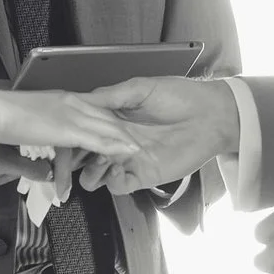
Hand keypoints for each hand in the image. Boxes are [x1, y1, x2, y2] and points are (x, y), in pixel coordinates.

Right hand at [0, 87, 140, 161]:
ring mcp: (72, 114)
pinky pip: (98, 138)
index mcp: (64, 98)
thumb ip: (45, 121)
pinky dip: (114, 144)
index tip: (123, 129)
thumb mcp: (30, 114)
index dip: (109, 120)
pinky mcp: (68, 129)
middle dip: (123, 130)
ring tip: (140, 149)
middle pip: (107, 116)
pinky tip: (126, 151)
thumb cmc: (2, 113)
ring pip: (107, 126)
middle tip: (138, 143)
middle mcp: (72, 102)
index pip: (95, 108)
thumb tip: (47, 130)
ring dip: (124, 138)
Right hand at [75, 75, 236, 193]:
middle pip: (83, 155)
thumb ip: (113, 95)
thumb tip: (85, 98)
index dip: (69, 134)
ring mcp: (128, 159)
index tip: (61, 135)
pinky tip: (116, 169)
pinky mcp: (143, 175)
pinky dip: (111, 182)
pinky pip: (118, 186)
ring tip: (97, 161)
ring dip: (90, 172)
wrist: (211, 116)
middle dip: (73, 159)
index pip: (82, 129)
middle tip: (75, 154)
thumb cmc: (181, 96)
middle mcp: (117, 140)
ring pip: (95, 175)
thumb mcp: (142, 87)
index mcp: (113, 117)